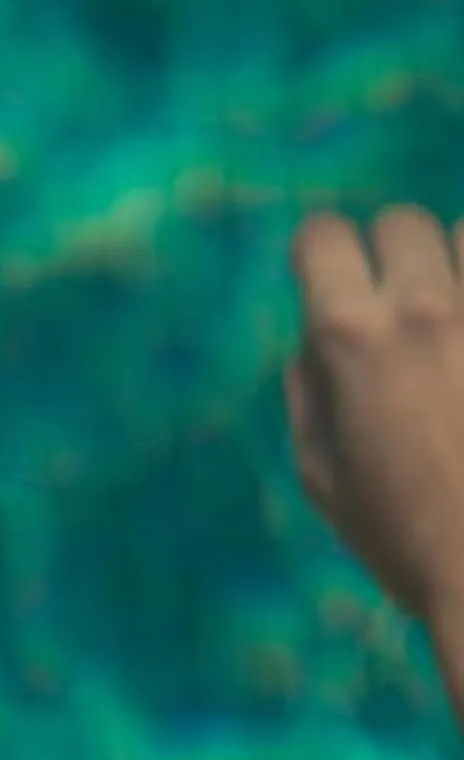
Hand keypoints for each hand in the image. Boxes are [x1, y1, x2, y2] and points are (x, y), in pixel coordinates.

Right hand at [284, 208, 463, 628]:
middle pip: (403, 221)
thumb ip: (310, 392)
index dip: (319, 254)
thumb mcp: (321, 474)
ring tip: (459, 315)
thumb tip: (316, 344)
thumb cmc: (404, 537)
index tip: (327, 281)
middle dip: (392, 253)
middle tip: (401, 303)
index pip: (322, 235)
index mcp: (351, 337)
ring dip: (460, 264)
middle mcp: (427, 307)